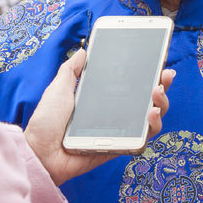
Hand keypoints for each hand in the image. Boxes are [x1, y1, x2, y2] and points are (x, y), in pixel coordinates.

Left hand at [24, 49, 175, 185]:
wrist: (39, 151)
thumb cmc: (46, 121)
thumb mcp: (59, 88)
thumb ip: (71, 70)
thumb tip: (84, 50)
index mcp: (101, 99)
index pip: (130, 85)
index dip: (147, 74)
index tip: (158, 61)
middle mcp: (113, 114)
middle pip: (147, 101)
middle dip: (161, 87)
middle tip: (164, 76)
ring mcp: (118, 131)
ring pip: (150, 120)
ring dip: (161, 106)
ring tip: (157, 94)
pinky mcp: (119, 148)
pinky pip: (141, 140)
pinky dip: (151, 129)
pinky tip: (151, 115)